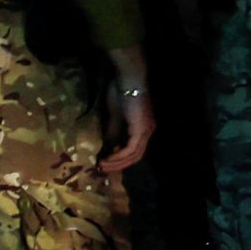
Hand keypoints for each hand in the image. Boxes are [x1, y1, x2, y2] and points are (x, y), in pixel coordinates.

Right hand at [101, 51, 157, 174]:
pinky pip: (131, 150)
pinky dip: (119, 156)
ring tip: (102, 166)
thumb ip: (113, 131)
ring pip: (134, 156)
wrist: (128, 80)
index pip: (133, 150)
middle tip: (102, 169)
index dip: (120, 159)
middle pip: (135, 157)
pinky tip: (108, 159)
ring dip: (117, 163)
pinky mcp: (141, 131)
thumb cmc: (121, 92)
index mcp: (142, 128)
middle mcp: (147, 132)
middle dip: (118, 165)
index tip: (105, 163)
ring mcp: (146, 132)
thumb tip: (108, 145)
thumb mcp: (115, 115)